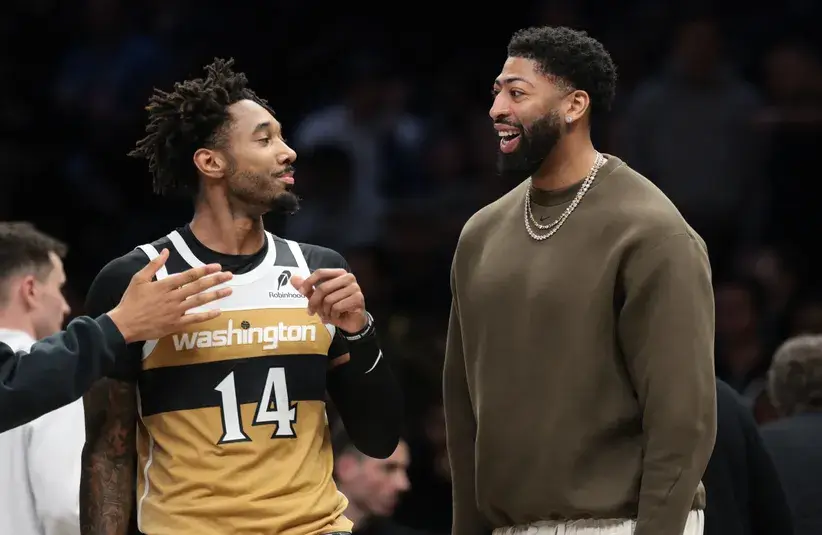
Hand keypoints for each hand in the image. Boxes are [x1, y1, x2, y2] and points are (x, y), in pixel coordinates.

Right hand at [108, 249, 233, 342]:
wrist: (124, 324)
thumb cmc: (131, 301)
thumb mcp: (139, 279)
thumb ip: (154, 265)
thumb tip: (165, 251)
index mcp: (165, 285)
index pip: (189, 275)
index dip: (204, 270)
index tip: (217, 266)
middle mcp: (173, 297)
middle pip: (198, 287)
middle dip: (216, 280)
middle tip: (229, 275)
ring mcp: (176, 311)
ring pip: (200, 301)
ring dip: (216, 295)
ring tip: (229, 290)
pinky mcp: (176, 324)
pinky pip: (195, 319)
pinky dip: (207, 316)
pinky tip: (218, 311)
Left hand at [291, 269, 366, 332]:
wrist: (353, 322)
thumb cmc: (336, 308)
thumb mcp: (320, 299)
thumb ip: (308, 289)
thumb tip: (293, 278)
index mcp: (339, 273)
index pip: (320, 272)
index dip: (308, 282)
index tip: (301, 291)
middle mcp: (349, 278)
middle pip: (323, 288)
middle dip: (314, 302)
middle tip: (311, 312)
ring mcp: (355, 288)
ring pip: (329, 299)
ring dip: (325, 311)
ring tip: (327, 315)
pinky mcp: (358, 299)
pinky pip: (337, 307)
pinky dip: (333, 315)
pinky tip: (336, 317)